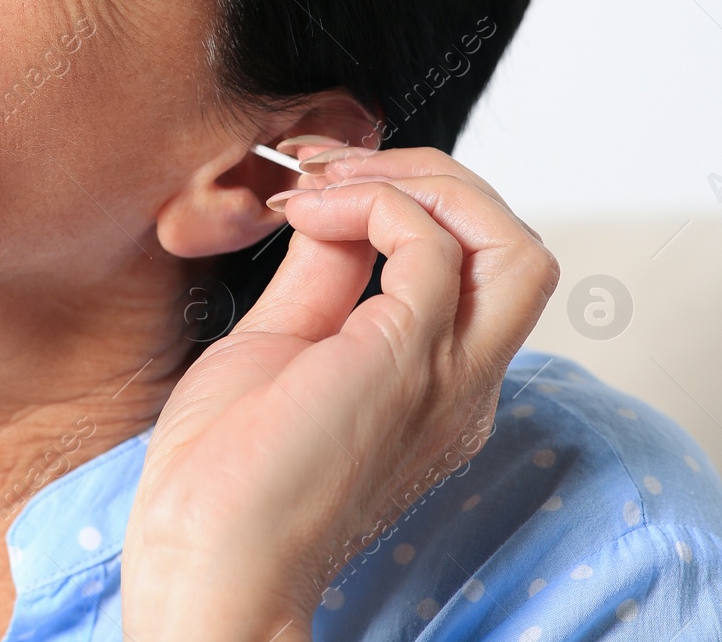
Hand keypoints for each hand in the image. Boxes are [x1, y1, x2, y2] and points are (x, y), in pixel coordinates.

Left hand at [122, 143, 559, 641]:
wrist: (204, 556)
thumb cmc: (222, 473)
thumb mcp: (279, 344)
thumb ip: (323, 277)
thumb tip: (335, 210)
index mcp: (431, 382)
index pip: (469, 263)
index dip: (406, 197)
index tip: (314, 178)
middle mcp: (460, 382)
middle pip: (516, 246)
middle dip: (430, 176)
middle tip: (328, 165)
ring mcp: (444, 374)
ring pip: (511, 244)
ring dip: (421, 182)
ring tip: (329, 182)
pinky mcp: (409, 361)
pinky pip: (435, 247)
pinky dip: (378, 203)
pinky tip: (312, 215)